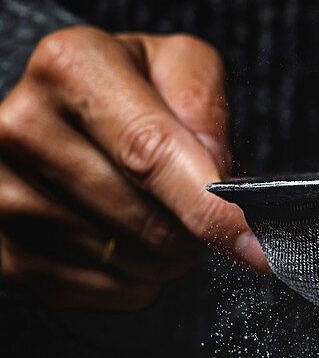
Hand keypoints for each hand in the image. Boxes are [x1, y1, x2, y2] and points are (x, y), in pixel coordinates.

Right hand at [0, 27, 268, 307]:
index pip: (151, 154)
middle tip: (191, 211)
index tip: (254, 247)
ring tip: (154, 222)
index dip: (211, 210)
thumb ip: (205, 103)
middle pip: (146, 221)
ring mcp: (2, 193)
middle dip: (191, 231)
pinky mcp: (1, 250)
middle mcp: (24, 126)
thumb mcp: (175, 67)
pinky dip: (130, 283)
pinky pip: (96, 292)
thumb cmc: (126, 94)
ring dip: (163, 260)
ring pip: (125, 262)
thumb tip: (217, 172)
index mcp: (71, 65)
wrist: (58, 118)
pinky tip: (124, 249)